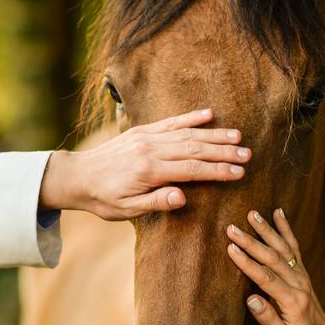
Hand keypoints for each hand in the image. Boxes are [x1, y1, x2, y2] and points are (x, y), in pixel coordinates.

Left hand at [40, 108, 248, 220]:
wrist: (77, 176)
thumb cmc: (103, 199)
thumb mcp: (127, 210)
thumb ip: (156, 202)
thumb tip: (183, 198)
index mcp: (149, 171)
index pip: (191, 170)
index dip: (217, 171)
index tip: (238, 173)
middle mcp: (150, 150)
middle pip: (194, 149)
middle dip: (223, 152)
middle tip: (247, 155)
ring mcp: (147, 137)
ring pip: (187, 134)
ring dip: (214, 135)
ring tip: (237, 137)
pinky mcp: (142, 131)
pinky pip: (171, 122)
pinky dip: (191, 117)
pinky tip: (209, 114)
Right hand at [226, 209, 324, 324]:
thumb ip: (269, 321)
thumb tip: (251, 300)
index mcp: (293, 302)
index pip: (267, 278)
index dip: (248, 263)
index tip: (230, 248)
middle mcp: (299, 285)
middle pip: (273, 258)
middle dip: (251, 241)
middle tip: (231, 227)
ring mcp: (302, 277)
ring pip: (283, 248)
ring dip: (267, 230)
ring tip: (252, 214)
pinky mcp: (302, 274)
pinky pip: (293, 247)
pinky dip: (286, 229)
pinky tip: (278, 213)